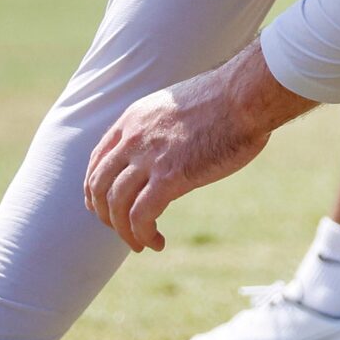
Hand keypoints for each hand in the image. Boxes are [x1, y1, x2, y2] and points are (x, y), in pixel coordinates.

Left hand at [84, 51, 302, 250]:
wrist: (245, 96)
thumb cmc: (226, 100)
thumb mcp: (178, 107)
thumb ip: (163, 128)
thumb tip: (170, 148)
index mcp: (133, 119)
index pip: (97, 160)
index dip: (94, 189)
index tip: (104, 207)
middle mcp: (133, 138)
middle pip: (98, 185)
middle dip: (105, 214)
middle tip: (122, 230)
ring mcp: (149, 157)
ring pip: (116, 204)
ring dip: (124, 231)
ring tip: (140, 243)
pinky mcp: (170, 176)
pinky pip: (141, 215)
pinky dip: (142, 234)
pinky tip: (157, 242)